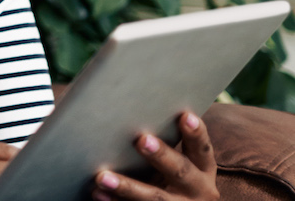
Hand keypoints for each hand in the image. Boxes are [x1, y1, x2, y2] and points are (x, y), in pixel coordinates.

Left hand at [93, 111, 218, 200]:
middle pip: (180, 171)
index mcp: (203, 168)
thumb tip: (129, 109)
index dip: (195, 133)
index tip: (185, 116)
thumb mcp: (179, 161)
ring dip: (128, 187)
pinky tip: (98, 194)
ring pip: (155, 198)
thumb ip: (164, 142)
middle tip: (141, 140)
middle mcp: (198, 190)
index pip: (201, 148)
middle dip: (161, 156)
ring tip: (102, 176)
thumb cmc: (169, 174)